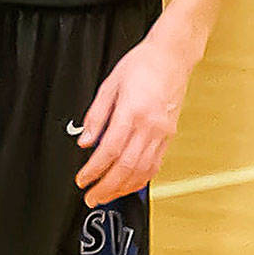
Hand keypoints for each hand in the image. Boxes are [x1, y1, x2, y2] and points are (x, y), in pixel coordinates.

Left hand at [75, 34, 191, 206]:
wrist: (171, 57)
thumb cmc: (142, 65)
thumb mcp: (109, 85)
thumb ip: (96, 116)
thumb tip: (85, 141)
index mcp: (132, 112)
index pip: (109, 151)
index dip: (94, 170)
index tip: (82, 180)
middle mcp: (150, 126)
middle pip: (126, 166)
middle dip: (107, 187)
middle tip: (92, 198)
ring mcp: (162, 133)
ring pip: (143, 170)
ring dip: (124, 188)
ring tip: (107, 197)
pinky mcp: (169, 135)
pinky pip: (156, 164)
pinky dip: (141, 179)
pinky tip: (130, 185)